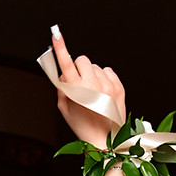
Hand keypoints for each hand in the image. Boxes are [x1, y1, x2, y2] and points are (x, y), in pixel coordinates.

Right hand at [50, 25, 123, 147]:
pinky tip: (102, 92)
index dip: (60, 48)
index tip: (56, 34)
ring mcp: (108, 85)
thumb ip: (61, 87)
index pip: (66, 64)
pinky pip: (108, 71)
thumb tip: (62, 72)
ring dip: (91, 74)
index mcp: (77, 91)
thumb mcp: (65, 109)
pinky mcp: (119, 86)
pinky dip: (103, 77)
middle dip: (78, 67)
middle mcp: (93, 85)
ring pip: (95, 66)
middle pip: (82, 60)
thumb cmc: (83, 126)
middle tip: (78, 81)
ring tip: (93, 92)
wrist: (106, 141)